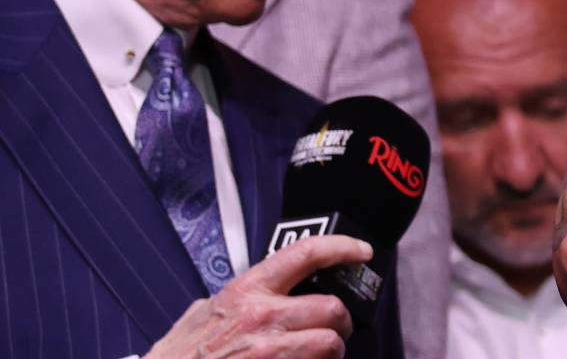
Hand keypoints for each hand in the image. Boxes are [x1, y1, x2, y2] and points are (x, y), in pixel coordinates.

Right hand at [144, 235, 371, 358]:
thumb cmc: (176, 357)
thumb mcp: (200, 315)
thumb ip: (235, 300)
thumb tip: (257, 293)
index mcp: (246, 291)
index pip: (305, 253)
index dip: (341, 246)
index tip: (362, 251)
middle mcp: (263, 316)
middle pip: (332, 308)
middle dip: (339, 322)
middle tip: (334, 329)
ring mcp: (271, 350)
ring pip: (331, 343)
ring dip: (331, 350)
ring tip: (318, 354)